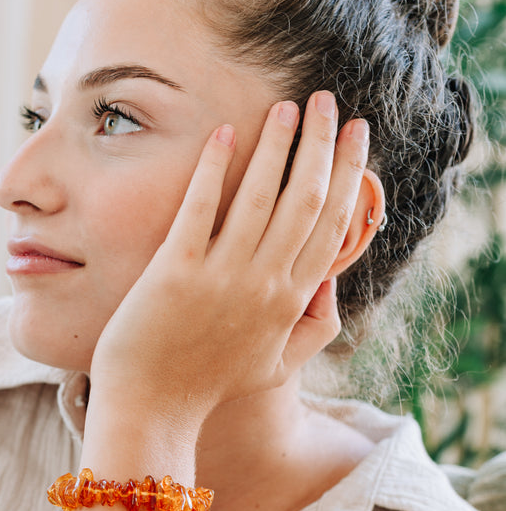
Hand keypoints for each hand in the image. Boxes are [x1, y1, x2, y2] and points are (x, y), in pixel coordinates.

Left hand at [89, 92, 370, 420]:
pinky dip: (215, 166)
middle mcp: (263, 285)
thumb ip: (313, 330)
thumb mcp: (275, 369)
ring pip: (262, 196)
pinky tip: (224, 130)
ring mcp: (221, 277)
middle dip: (322, 144)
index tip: (356, 136)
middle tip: (328, 101)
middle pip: (307, 200)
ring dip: (279, 143)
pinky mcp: (175, 272)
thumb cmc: (209, 386)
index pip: (333, 227)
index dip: (350, 176)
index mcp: (290, 303)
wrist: (153, 409)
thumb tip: (331, 286)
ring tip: (287, 106)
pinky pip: (201, 207)